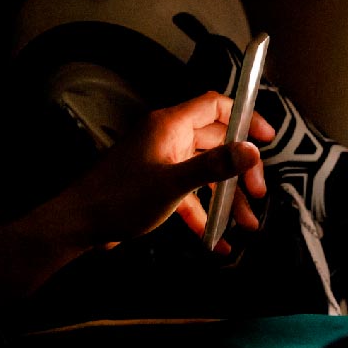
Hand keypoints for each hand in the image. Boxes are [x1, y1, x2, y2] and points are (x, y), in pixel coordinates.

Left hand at [75, 90, 274, 251]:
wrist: (80, 224)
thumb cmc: (120, 199)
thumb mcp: (173, 184)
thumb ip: (214, 166)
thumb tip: (251, 150)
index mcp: (170, 126)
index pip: (215, 106)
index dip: (244, 116)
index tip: (267, 137)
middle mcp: (168, 139)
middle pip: (216, 143)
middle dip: (240, 169)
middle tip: (257, 193)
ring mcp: (162, 163)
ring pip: (206, 173)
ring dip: (227, 198)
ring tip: (247, 225)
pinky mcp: (156, 187)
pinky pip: (189, 195)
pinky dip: (204, 214)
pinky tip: (217, 241)